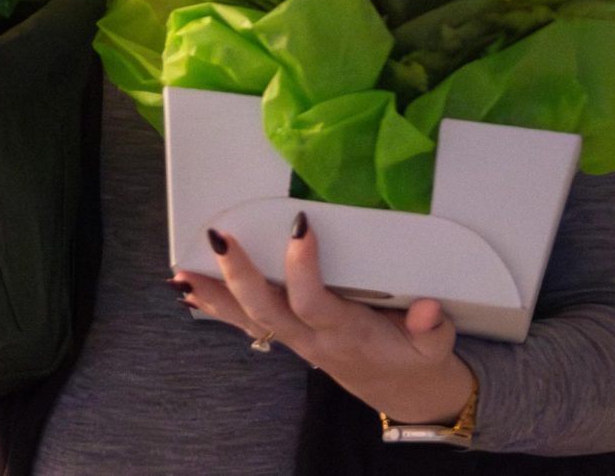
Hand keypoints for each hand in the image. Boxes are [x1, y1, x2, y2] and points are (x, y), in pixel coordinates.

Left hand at [174, 213, 474, 424]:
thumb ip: (432, 329)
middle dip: (238, 275)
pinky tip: (188, 288)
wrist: (397, 390)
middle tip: (218, 237)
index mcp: (344, 332)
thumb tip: (429, 309)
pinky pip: (244, 322)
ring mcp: (292, 338)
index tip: (300, 224)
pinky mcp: (284, 334)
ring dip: (213, 294)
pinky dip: (214, 305)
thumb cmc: (411, 356)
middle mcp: (310, 336)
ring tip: (181, 271)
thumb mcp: (434, 348)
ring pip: (246, 318)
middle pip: (266, 310)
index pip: (313, 301)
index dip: (302, 268)